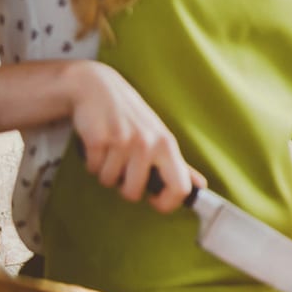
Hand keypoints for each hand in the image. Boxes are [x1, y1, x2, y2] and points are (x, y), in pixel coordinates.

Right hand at [69, 61, 201, 212]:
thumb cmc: (131, 117)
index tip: (154, 201)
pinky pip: (92, 169)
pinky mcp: (99, 139)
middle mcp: (148, 143)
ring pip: (109, 182)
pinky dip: (91, 162)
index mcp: (167, 145)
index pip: (180, 188)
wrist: (98, 87)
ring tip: (110, 151)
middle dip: (124, 188)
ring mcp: (123, 140)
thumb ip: (180, 166)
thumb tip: (200, 186)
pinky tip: (98, 144)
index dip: (166, 204)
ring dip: (105, 171)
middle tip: (124, 169)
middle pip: (134, 192)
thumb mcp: (160, 137)